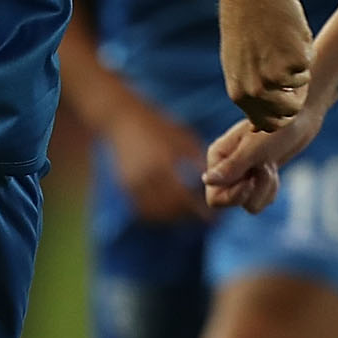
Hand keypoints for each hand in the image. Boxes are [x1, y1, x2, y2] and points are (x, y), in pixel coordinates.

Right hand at [105, 98, 206, 223]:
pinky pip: (143, 210)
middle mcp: (145, 177)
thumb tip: (216, 181)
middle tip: (202, 217)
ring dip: (172, 218)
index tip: (213, 218)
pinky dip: (157, 214)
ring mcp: (132, 184)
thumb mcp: (182, 138)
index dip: (199, 212)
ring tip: (187, 215)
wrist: (121, 119)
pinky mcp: (125, 187)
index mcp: (162, 164)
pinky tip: (169, 210)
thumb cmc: (158, 126)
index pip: (184, 198)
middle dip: (188, 216)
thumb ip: (197, 160)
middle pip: (170, 209)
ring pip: (156, 213)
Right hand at [201, 109, 318, 213]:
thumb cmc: (276, 127)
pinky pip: (260, 200)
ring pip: (249, 204)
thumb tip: (206, 180)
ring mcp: (241, 175)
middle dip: (253, 191)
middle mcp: (225, 168)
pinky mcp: (255, 179)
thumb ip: (232, 166)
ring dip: (265, 188)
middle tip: (265, 168)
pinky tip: (274, 170)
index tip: (250, 180)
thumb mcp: (254, 148)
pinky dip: (271, 189)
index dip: (234, 196)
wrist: (297, 118)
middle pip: (231, 203)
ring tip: (271, 166)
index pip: (215, 197)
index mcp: (218, 158)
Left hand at [217, 0, 311, 131]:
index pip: (268, 124)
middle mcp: (257, 90)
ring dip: (298, 67)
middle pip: (289, 111)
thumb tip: (260, 125)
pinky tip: (288, 33)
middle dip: (296, 95)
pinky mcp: (296, 61)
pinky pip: (308, 65)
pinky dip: (304, 51)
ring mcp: (276, 77)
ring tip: (282, 44)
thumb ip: (250, 93)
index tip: (286, 98)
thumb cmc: (243, 25)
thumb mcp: (238, 64)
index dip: (282, 114)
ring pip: (302, 85)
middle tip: (290, 68)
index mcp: (239, 93)